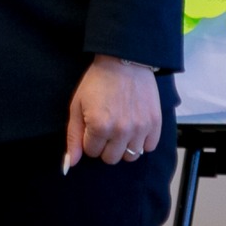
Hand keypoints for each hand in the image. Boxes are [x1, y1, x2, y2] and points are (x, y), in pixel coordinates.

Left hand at [63, 56, 161, 170]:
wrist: (124, 61)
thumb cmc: (97, 82)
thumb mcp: (77, 106)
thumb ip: (73, 137)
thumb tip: (70, 164)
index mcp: (99, 126)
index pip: (91, 152)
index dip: (89, 139)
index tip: (92, 124)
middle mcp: (121, 131)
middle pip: (110, 158)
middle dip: (104, 146)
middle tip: (105, 127)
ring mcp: (140, 128)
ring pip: (130, 156)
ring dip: (123, 146)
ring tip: (120, 128)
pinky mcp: (155, 123)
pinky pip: (148, 148)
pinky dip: (141, 142)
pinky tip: (134, 128)